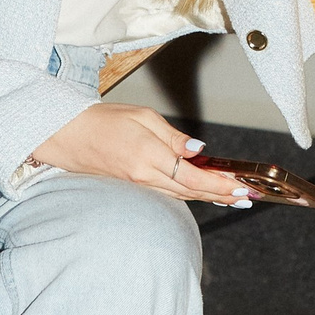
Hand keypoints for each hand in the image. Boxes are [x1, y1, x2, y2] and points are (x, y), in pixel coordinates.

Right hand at [33, 103, 250, 204]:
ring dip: (208, 197)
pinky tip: (201, 192)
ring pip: (181, 194)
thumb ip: (173, 137)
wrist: (67, 136)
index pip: (193, 178)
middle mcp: (145, 176)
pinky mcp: (134, 185)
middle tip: (247, 197)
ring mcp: (139, 184)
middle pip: (192, 192)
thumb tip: (200, 152)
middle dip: (222, 195)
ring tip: (232, 197)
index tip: (241, 187)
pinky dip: (189, 194)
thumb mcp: (142, 117)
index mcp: (149, 157)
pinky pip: (168, 192)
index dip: (220, 185)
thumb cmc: (102, 120)